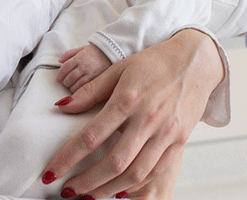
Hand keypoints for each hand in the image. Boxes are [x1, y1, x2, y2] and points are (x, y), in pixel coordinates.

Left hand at [41, 29, 223, 198]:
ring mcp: (166, 132)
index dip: (67, 158)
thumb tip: (62, 107)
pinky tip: (120, 190)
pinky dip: (136, 186)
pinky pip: (156, 171)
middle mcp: (147, 119)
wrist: (196, 61)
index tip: (50, 173)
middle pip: (113, 163)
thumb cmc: (155, 62)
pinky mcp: (179, 141)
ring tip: (90, 195)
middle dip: (86, 183)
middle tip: (68, 191)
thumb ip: (91, 90)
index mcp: (128, 99)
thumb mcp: (120, 68)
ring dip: (108, 189)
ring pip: (135, 174)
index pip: (91, 136)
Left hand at [57, 44, 112, 92]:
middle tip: (65, 83)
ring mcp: (91, 73)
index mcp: (79, 57)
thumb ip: (69, 54)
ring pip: (76, 85)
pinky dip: (79, 90)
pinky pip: (85, 88)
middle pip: (70, 77)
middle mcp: (84, 66)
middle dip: (65, 82)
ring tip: (71, 87)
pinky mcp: (97, 80)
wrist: (112, 53)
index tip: (58, 78)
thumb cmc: (97, 51)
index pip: (65, 67)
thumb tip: (59, 61)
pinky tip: (79, 89)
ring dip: (71, 87)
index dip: (60, 74)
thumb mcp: (82, 48)